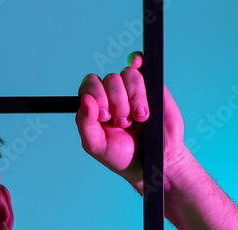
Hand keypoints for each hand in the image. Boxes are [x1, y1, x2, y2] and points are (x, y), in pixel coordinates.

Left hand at [74, 52, 188, 192]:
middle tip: (124, 123)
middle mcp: (112, 94)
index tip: (105, 116)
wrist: (152, 161)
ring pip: (128, 74)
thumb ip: (85, 123)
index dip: (97, 95)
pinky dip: (137, 60)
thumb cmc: (121, 156)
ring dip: (134, 97)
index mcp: (95, 106)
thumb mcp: (96, 145)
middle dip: (117, 102)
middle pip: (110, 79)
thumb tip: (85, 99)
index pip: (89, 85)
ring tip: (140, 117)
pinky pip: (141, 64)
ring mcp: (132, 88)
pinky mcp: (152, 85)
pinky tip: (138, 64)